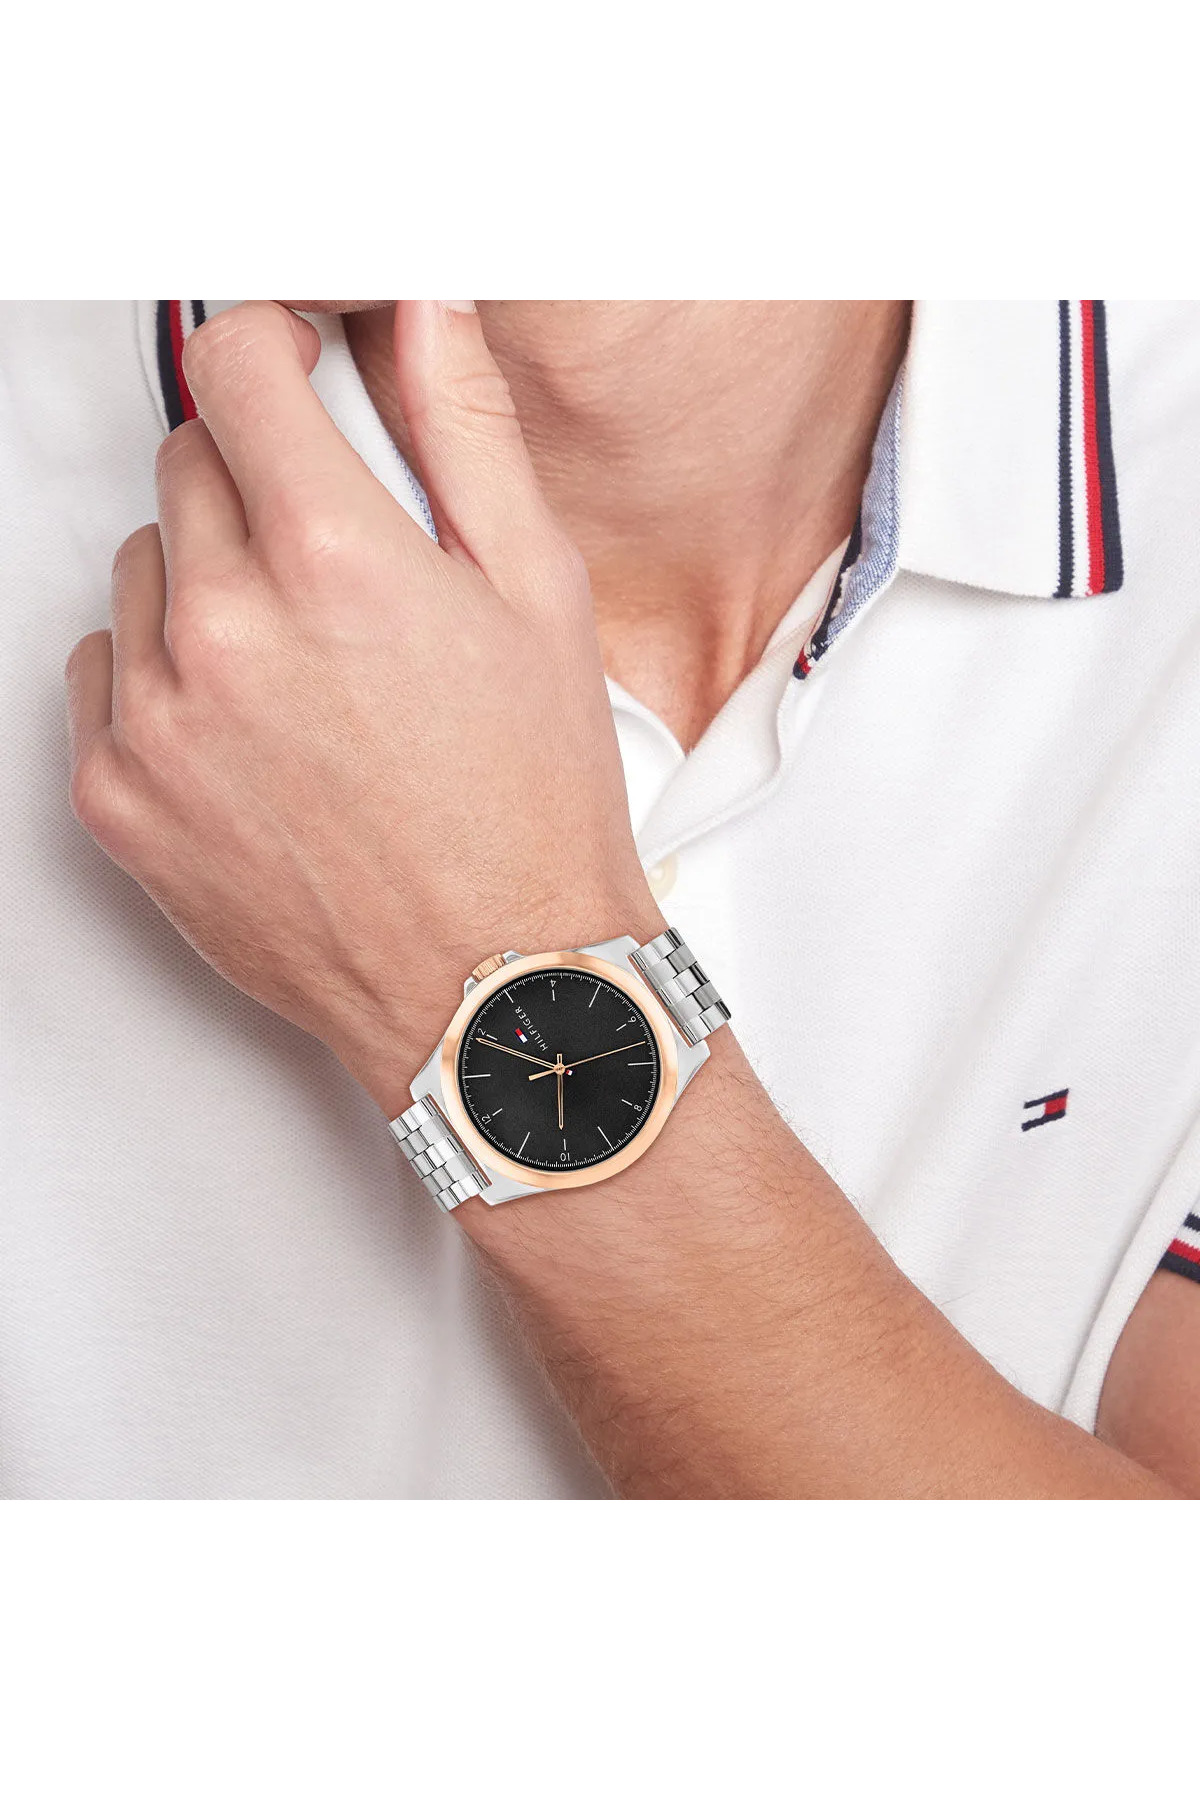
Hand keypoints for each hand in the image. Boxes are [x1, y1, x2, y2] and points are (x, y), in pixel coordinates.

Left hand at [65, 301, 662, 1106]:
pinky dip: (163, 673)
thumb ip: (465, 431)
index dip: (270, 348)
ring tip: (302, 663)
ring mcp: (157, 719)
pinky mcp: (116, 795)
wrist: (490, 986)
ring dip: (206, 580)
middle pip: (187, 463)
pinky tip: (250, 725)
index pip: (236, 366)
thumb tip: (419, 312)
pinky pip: (103, 669)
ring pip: (140, 566)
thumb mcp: (537, 597)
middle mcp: (224, 631)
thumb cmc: (529, 808)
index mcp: (334, 562)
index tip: (290, 374)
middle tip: (338, 561)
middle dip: (257, 478)